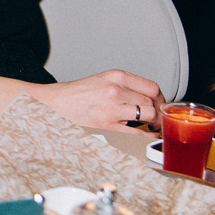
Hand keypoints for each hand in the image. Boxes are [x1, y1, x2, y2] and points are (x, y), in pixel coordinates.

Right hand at [32, 70, 163, 131]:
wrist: (53, 104)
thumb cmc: (75, 95)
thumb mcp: (102, 80)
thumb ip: (125, 87)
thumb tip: (149, 100)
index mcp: (115, 76)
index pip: (152, 87)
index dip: (161, 99)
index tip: (161, 106)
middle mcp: (115, 90)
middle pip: (152, 102)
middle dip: (158, 114)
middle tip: (157, 121)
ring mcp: (111, 109)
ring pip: (148, 117)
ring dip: (153, 125)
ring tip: (151, 129)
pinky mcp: (107, 127)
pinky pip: (136, 135)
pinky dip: (145, 138)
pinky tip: (145, 139)